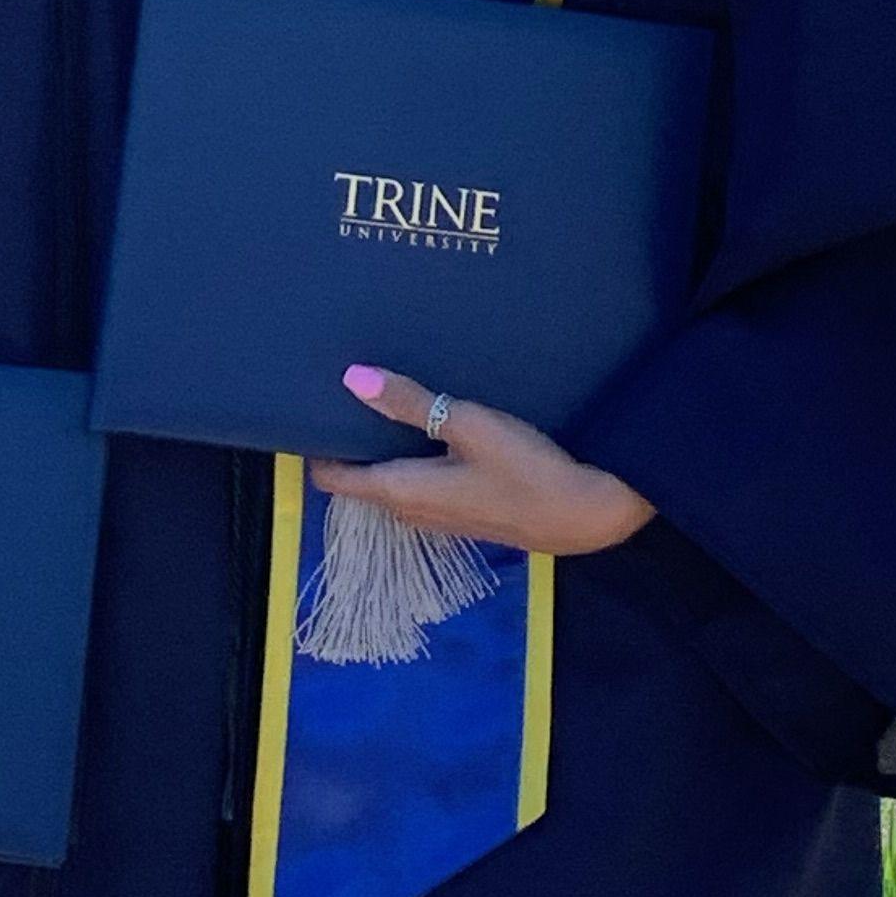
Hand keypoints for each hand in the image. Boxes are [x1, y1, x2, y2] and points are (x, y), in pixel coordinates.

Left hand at [322, 370, 651, 556]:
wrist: (585, 514)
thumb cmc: (525, 469)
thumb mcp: (468, 425)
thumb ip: (410, 402)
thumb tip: (353, 378)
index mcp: (400, 492)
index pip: (333, 480)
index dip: (316, 447)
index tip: (310, 410)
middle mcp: (409, 512)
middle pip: (359, 480)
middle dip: (349, 441)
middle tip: (344, 394)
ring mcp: (436, 517)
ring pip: (390, 481)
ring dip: (382, 450)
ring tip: (383, 403)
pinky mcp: (461, 514)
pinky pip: (417, 485)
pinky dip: (409, 459)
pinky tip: (428, 428)